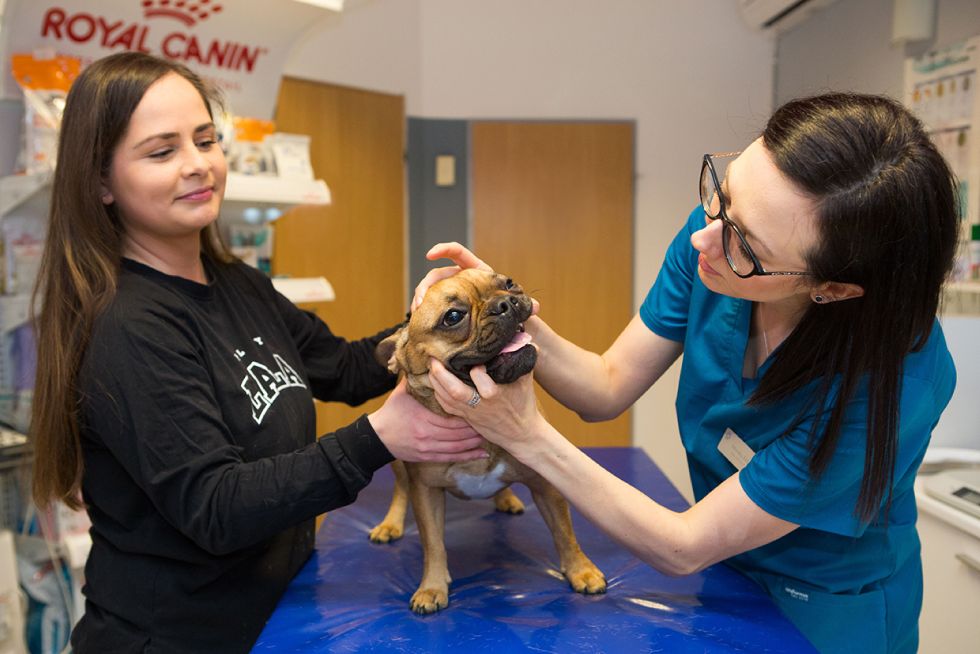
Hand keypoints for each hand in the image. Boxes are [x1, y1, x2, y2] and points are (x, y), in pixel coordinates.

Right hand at [368, 379, 487, 461]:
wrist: (376, 437)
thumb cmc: (391, 411)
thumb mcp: (403, 392)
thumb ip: (417, 378)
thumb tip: (429, 359)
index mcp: (423, 418)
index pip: (451, 418)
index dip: (468, 415)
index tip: (480, 408)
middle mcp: (427, 435)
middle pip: (457, 434)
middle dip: (475, 429)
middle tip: (490, 422)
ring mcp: (428, 448)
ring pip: (457, 447)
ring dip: (474, 443)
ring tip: (489, 436)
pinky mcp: (427, 457)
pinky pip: (451, 458)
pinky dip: (468, 456)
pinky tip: (482, 454)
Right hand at [411, 242, 540, 316]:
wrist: (511, 329)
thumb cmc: (514, 313)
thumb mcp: (518, 307)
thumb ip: (524, 305)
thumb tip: (535, 307)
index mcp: (477, 271)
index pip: (458, 253)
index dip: (444, 249)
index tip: (430, 253)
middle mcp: (462, 281)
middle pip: (437, 275)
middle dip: (425, 286)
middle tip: (420, 302)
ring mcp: (453, 295)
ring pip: (431, 292)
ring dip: (421, 300)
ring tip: (417, 314)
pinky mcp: (450, 311)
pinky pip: (433, 308)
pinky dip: (425, 313)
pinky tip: (422, 324)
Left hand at [428, 359, 541, 452]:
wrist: (522, 435)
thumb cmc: (524, 405)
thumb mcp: (525, 380)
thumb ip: (520, 358)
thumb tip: (520, 335)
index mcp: (495, 394)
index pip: (478, 376)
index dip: (474, 366)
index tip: (476, 358)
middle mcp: (480, 404)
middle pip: (455, 391)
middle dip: (440, 374)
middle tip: (433, 358)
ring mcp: (471, 413)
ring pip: (447, 399)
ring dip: (436, 382)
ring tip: (431, 367)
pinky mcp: (466, 418)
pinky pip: (446, 407)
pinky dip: (438, 394)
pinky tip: (435, 384)